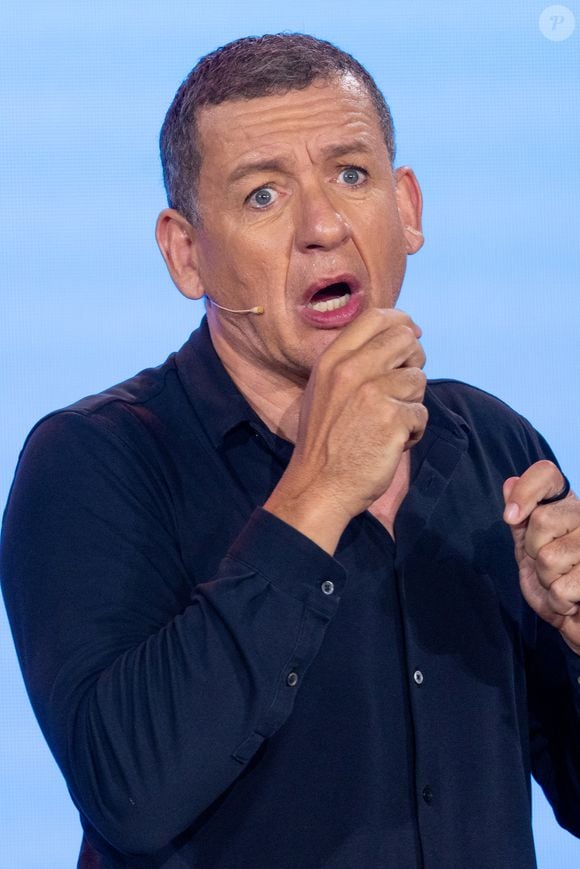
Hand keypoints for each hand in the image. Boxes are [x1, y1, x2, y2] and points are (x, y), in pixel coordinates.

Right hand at [264, 308, 427, 552]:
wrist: (318, 486)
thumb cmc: (324, 441)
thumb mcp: (323, 390)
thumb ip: (352, 363)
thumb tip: (398, 337)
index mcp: (332, 360)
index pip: (376, 317)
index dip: (401, 322)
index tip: (412, 335)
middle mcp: (352, 370)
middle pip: (406, 340)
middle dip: (414, 361)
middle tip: (403, 386)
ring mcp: (373, 393)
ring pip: (418, 380)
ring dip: (412, 404)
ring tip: (389, 425)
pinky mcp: (392, 419)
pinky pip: (421, 414)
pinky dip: (413, 432)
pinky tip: (392, 444)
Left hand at [503, 460, 579, 653]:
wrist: (577, 620)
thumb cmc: (555, 584)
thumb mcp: (530, 549)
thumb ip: (521, 519)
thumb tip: (509, 482)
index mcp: (567, 506)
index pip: (547, 475)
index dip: (526, 491)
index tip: (511, 517)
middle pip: (542, 520)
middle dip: (534, 552)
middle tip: (548, 566)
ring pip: (549, 557)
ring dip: (548, 582)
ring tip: (562, 585)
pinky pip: (561, 588)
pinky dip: (559, 602)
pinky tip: (573, 601)